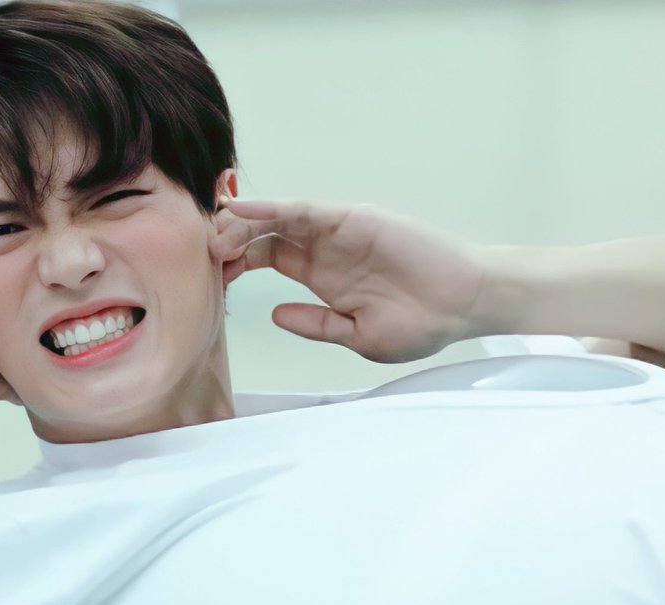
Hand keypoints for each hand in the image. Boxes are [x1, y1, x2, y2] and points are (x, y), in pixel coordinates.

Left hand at [212, 198, 487, 362]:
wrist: (464, 306)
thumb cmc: (420, 323)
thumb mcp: (357, 336)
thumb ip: (315, 323)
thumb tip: (274, 314)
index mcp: (318, 274)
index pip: (263, 258)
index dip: (233, 262)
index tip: (205, 273)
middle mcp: (321, 248)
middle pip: (260, 233)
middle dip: (228, 239)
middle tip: (200, 251)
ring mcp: (335, 231)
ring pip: (275, 218)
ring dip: (241, 221)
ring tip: (214, 231)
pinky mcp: (352, 218)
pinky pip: (303, 210)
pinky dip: (272, 207)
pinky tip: (244, 209)